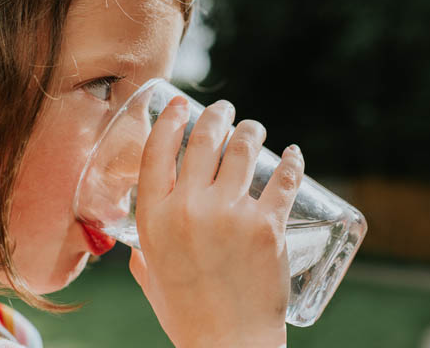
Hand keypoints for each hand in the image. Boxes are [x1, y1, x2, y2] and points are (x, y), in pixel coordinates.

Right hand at [128, 97, 303, 347]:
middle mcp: (189, 209)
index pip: (158, 153)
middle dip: (215, 116)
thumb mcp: (149, 276)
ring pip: (242, 151)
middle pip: (203, 143)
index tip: (181, 106)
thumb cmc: (186, 314)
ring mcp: (230, 215)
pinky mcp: (267, 226)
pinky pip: (283, 179)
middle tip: (224, 109)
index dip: (170, 121)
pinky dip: (291, 160)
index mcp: (155, 219)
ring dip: (249, 130)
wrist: (228, 343)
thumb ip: (142, 250)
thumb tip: (137, 239)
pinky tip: (292, 152)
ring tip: (253, 128)